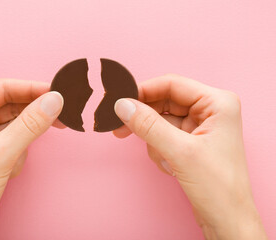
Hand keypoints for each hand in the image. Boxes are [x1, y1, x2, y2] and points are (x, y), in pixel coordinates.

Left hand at [0, 79, 63, 239]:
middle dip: (32, 115)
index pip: (2, 89)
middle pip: (11, 104)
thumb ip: (31, 124)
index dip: (32, 89)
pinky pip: (14, 137)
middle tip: (59, 114)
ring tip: (17, 158)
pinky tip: (11, 166)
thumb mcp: (3, 153)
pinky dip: (20, 150)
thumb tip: (54, 100)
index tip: (56, 92)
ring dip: (24, 138)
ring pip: (15, 122)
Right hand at [114, 74, 266, 239]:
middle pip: (164, 102)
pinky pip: (163, 134)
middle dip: (145, 119)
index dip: (143, 91)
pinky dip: (159, 149)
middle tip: (120, 128)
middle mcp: (210, 110)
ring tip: (165, 160)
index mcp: (217, 103)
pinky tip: (170, 166)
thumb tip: (122, 105)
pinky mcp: (191, 141)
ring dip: (154, 140)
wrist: (226, 220)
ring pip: (161, 120)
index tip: (119, 101)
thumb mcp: (179, 152)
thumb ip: (148, 125)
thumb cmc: (218, 187)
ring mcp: (200, 126)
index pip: (172, 84)